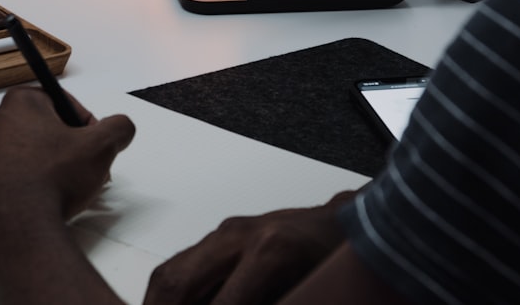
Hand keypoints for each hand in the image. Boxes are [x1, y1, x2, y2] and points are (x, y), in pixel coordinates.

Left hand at [0, 86, 135, 221]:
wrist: (18, 228)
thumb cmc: (49, 181)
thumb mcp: (101, 147)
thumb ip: (118, 128)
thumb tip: (120, 128)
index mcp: (19, 102)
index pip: (62, 102)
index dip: (85, 124)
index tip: (93, 143)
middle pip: (43, 128)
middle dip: (68, 147)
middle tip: (83, 168)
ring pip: (27, 152)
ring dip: (50, 166)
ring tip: (67, 188)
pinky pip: (11, 174)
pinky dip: (30, 182)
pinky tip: (46, 199)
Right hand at [143, 190, 357, 304]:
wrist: (361, 224)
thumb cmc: (349, 262)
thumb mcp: (321, 294)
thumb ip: (287, 302)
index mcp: (272, 252)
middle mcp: (239, 236)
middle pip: (177, 282)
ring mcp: (226, 232)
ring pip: (170, 273)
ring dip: (158, 304)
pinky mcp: (220, 236)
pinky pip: (179, 267)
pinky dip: (169, 296)